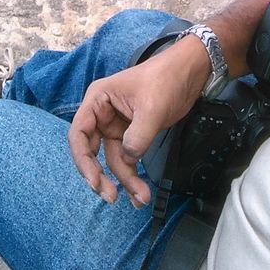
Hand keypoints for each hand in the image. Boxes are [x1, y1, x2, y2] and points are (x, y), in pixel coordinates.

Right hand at [67, 35, 211, 205]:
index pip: (78, 134)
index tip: (95, 181)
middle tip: (112, 196)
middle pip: (91, 152)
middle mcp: (103, 114)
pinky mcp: (132, 134)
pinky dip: (132, 176)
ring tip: (141, 197)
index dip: (83, 160)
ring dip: (125, 180)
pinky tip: (140, 192)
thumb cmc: (166, 79)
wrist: (190, 72)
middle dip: (101, 176)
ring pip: (113, 160)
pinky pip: (127, 159)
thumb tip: (128, 159)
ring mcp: (116, 126)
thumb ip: (137, 137)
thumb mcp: (151, 108)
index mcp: (98, 99)